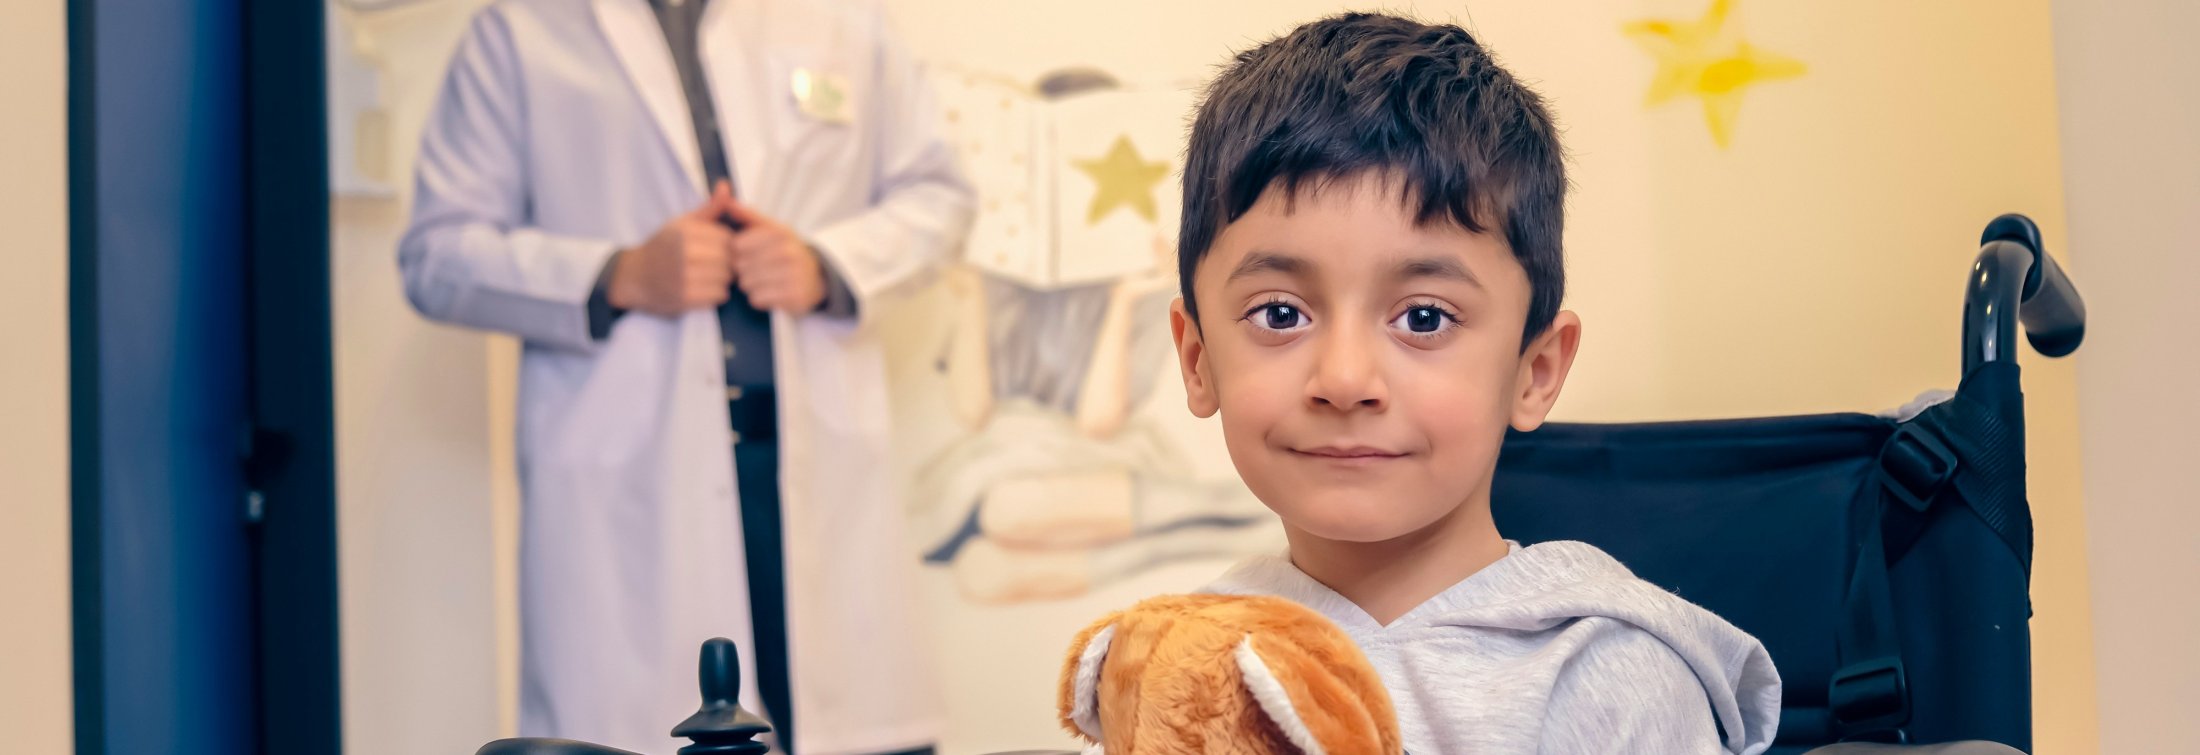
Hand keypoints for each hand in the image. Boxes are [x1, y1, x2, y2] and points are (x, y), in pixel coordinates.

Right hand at [608, 181, 738, 316]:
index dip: (726, 244)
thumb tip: (726, 185)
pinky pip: (718, 295)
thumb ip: (709, 208)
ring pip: (726, 278)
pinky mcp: (684, 298)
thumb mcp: (682, 223)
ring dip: (722, 279)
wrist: (634, 277)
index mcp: (685, 232)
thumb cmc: (663, 248)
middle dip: (727, 262)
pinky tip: (703, 287)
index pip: (727, 238)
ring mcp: (684, 276)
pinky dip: (716, 294)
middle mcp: (684, 253)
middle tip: (714, 264)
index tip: (717, 248)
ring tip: (708, 275)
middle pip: (729, 259)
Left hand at [725, 198, 827, 312]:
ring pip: (747, 284)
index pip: (737, 245)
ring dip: (750, 285)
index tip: (746, 253)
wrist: (815, 277)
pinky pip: (757, 299)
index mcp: (779, 233)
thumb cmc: (785, 251)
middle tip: (756, 269)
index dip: (737, 252)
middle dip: (743, 270)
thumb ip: (747, 215)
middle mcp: (787, 252)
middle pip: (740, 266)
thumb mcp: (771, 229)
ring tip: (763, 281)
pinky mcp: (793, 296)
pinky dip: (759, 298)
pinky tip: (769, 292)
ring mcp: (792, 275)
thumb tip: (726, 197)